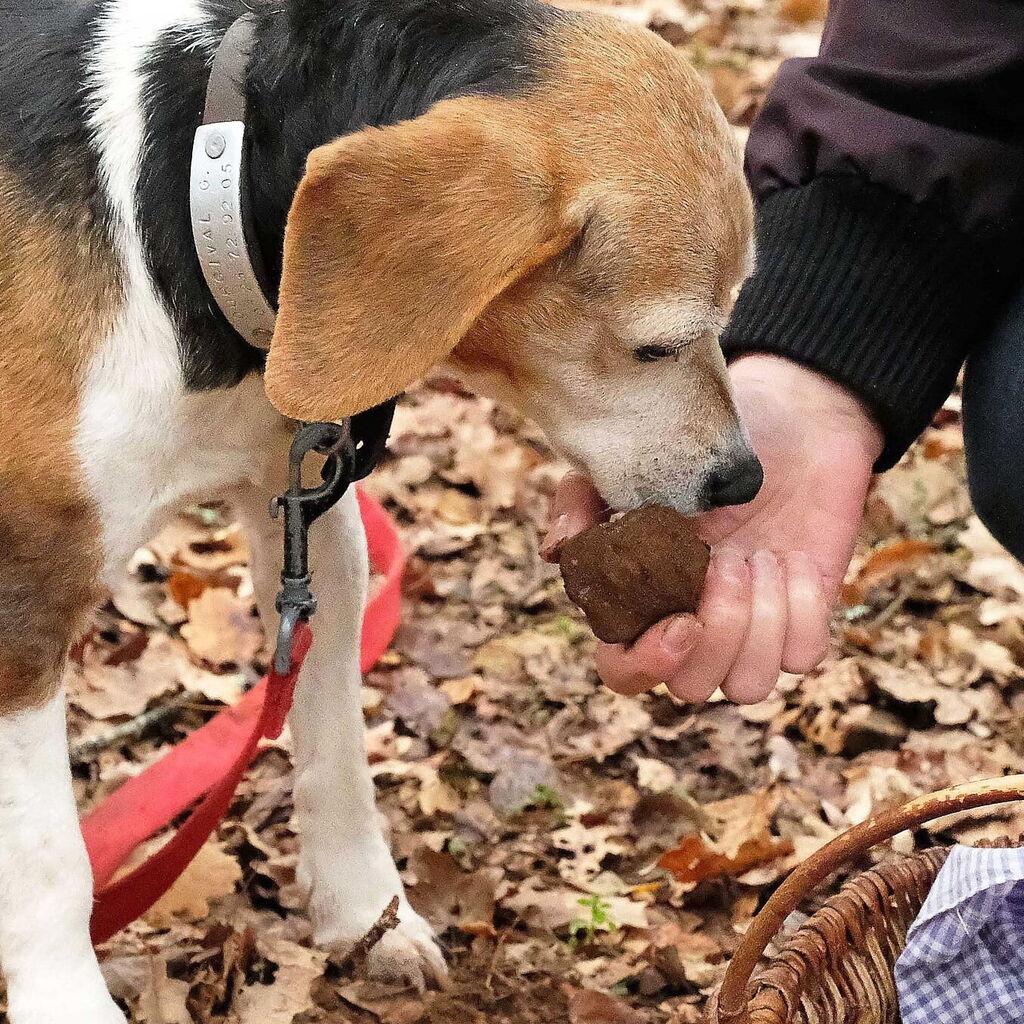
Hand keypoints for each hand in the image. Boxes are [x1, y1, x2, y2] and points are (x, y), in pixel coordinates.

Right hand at [543, 354, 883, 702]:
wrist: (790, 417)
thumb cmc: (701, 442)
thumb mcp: (632, 460)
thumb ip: (582, 500)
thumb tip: (556, 550)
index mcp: (643, 599)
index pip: (623, 671)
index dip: (646, 664)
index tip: (683, 621)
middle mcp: (694, 624)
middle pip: (689, 687)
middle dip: (716, 629)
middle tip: (727, 556)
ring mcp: (751, 628)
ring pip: (748, 685)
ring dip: (758, 622)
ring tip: (760, 554)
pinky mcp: (804, 617)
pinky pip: (803, 654)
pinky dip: (802, 607)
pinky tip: (791, 559)